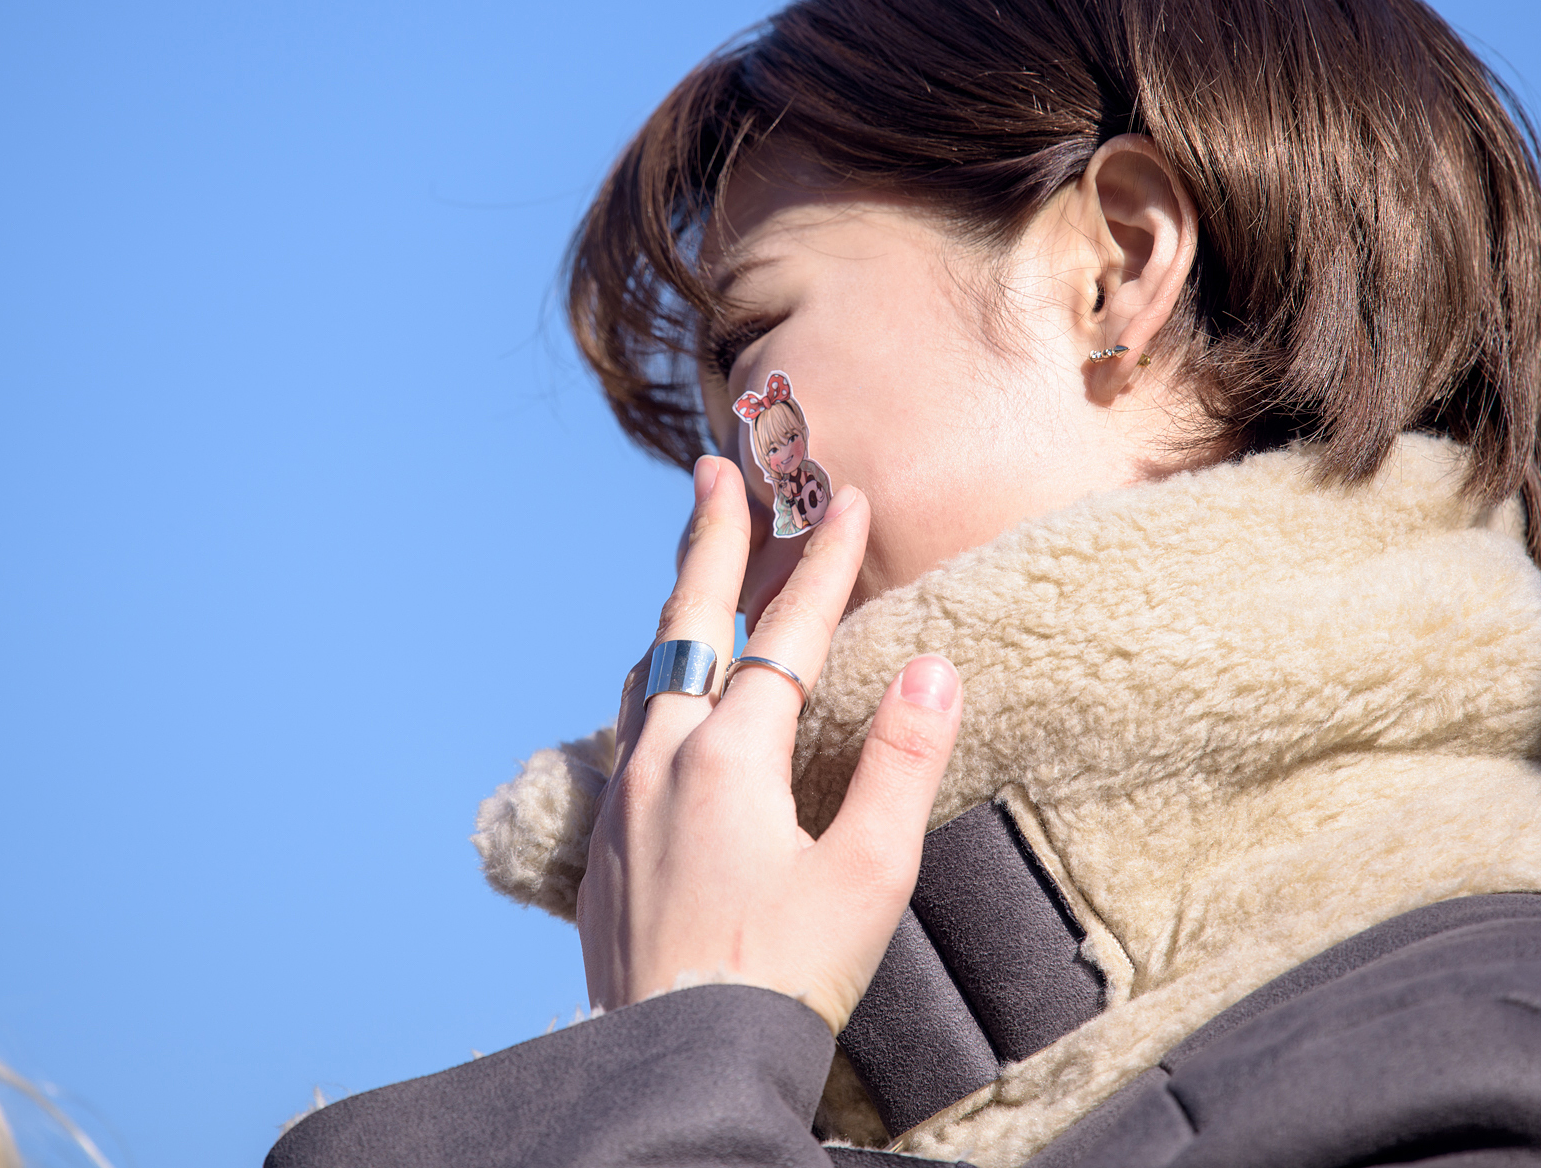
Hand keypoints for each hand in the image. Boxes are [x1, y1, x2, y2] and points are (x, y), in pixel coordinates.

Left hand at [576, 455, 961, 1033]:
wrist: (676, 1070)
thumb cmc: (785, 979)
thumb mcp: (869, 875)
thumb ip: (903, 763)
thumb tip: (934, 667)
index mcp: (728, 759)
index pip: (785, 635)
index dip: (819, 563)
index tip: (842, 495)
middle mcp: (661, 762)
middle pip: (687, 624)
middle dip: (709, 542)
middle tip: (715, 471)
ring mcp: (622, 804)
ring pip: (647, 676)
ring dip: (678, 615)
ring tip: (695, 577)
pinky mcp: (606, 850)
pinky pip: (627, 735)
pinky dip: (655, 687)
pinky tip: (663, 706)